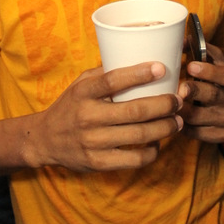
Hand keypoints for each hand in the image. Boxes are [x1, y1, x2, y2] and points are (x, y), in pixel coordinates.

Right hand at [31, 62, 183, 171]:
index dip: (139, 74)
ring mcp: (93, 142)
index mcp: (84, 93)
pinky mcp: (98, 162)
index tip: (161, 68)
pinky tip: (158, 143)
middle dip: (164, 105)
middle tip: (178, 100)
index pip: (112, 81)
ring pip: (139, 135)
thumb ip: (104, 74)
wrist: (45, 139)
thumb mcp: (80, 84)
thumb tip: (140, 61)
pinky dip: (152, 151)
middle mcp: (88, 117)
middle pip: (135, 111)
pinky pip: (134, 159)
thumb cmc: (70, 106)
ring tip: (178, 121)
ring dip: (165, 128)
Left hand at [179, 43, 223, 142]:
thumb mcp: (218, 63)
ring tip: (168, 103)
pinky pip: (197, 133)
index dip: (208, 71)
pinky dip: (182, 126)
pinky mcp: (219, 135)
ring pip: (200, 117)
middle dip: (194, 92)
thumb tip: (181, 39)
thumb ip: (202, 50)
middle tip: (179, 88)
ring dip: (182, 110)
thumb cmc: (222, 81)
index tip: (191, 66)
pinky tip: (173, 118)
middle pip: (212, 96)